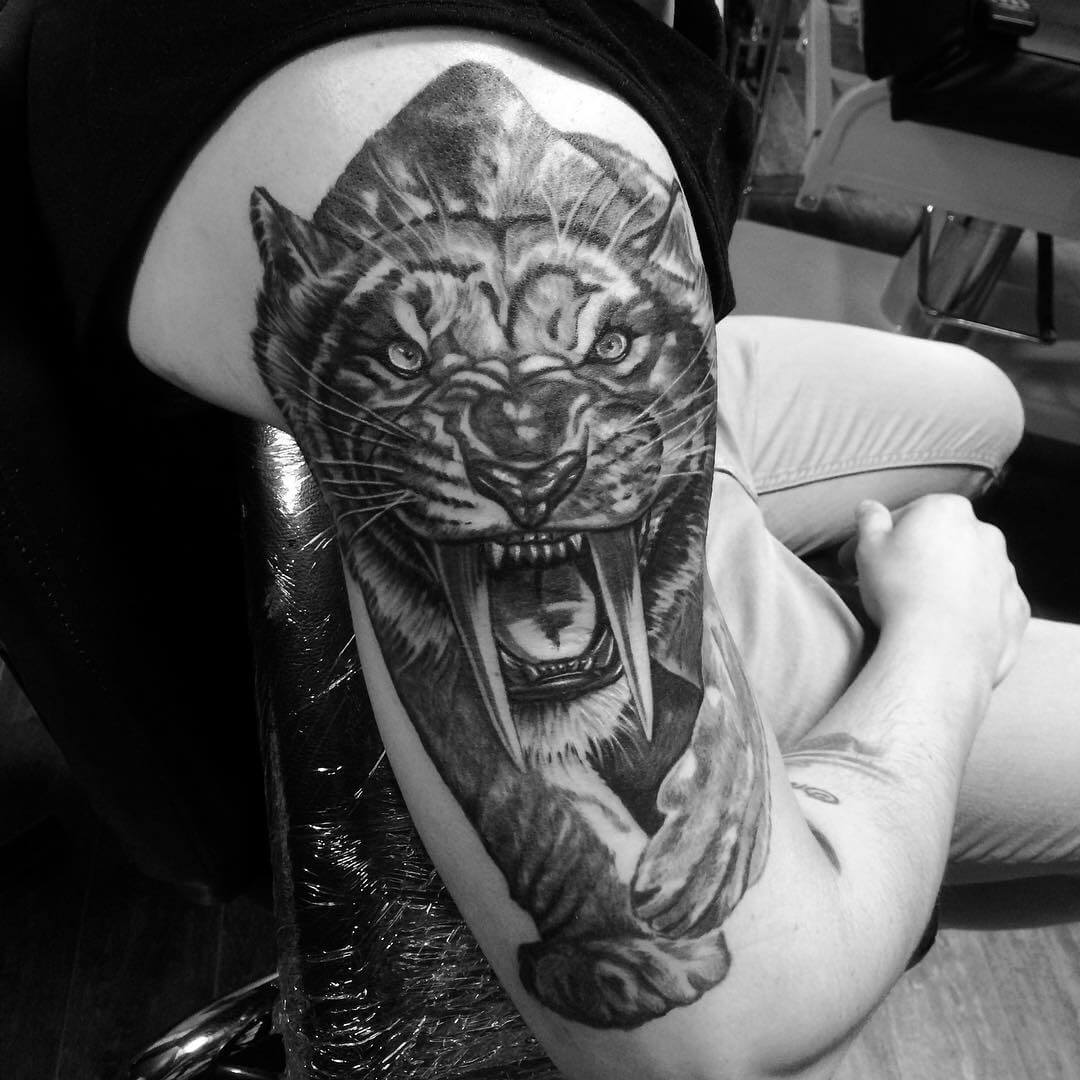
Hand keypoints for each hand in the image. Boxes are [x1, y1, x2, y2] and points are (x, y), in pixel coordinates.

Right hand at [848, 496, 1028, 686]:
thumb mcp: (867, 548)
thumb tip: (869, 508)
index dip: (881, 538)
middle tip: (890, 584)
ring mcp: (1005, 571)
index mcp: (947, 510)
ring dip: (947, 583)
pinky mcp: (1017, 608)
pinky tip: (945, 627)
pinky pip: (987, 603)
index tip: (861, 560)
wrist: (939, 649)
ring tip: (917, 610)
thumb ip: (869, 521)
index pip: (909, 515)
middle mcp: (985, 533)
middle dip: (920, 557)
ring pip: (968, 571)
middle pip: (944, 541)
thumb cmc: (899, 591)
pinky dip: (970, 610)